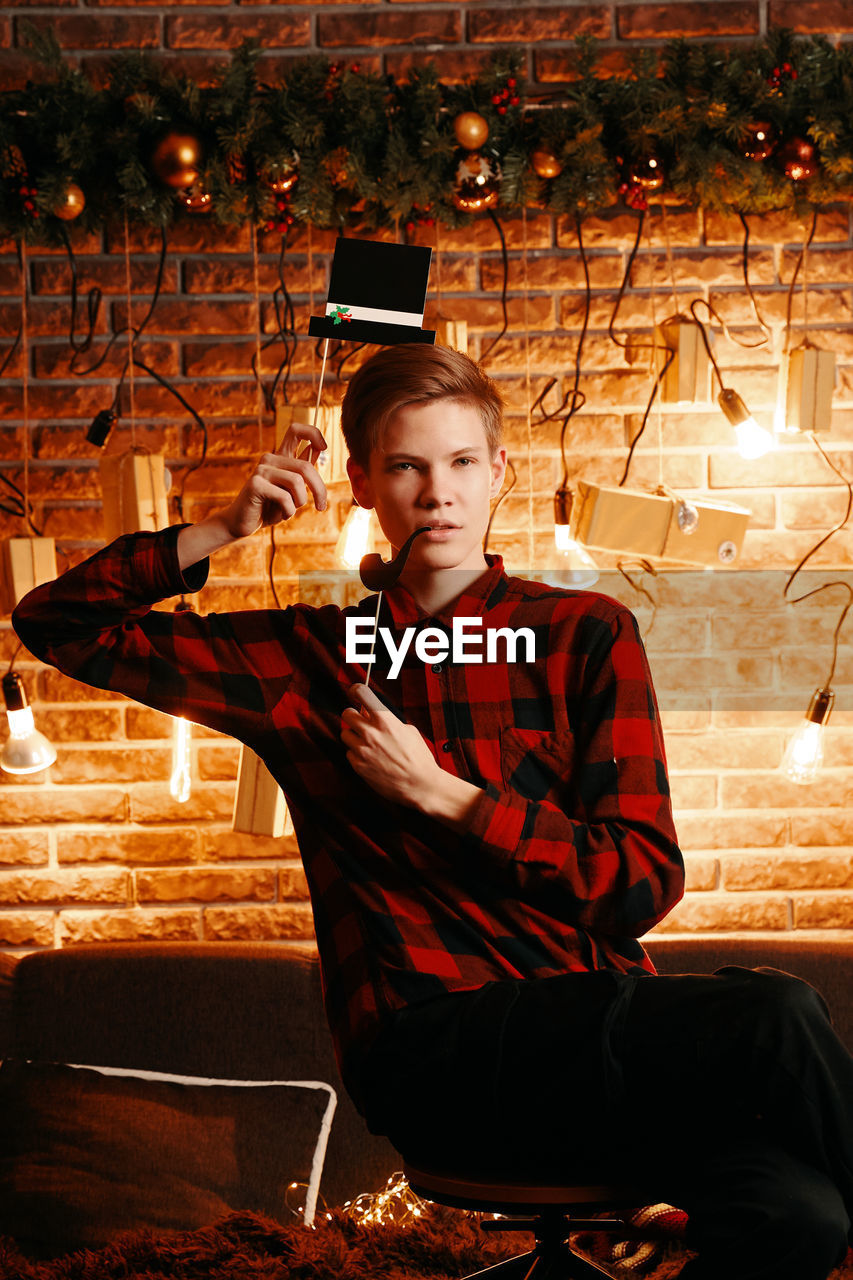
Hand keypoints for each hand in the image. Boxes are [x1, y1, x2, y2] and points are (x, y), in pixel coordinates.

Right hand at [220, 417, 329, 540]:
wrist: (245, 523)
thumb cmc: (270, 507)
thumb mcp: (292, 490)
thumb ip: (302, 472)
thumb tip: (317, 448)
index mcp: (280, 457)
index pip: (296, 430)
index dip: (314, 433)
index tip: (325, 447)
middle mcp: (271, 459)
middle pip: (306, 466)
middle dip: (319, 489)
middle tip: (321, 506)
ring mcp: (262, 470)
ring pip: (297, 482)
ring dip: (300, 502)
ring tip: (290, 510)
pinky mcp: (255, 484)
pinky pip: (285, 497)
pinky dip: (289, 511)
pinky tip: (282, 514)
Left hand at [341, 683, 439, 806]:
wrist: (420, 785)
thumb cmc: (418, 758)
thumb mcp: (410, 731)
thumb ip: (390, 721)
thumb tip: (376, 716)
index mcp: (385, 720)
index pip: (362, 693)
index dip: (356, 690)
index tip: (355, 692)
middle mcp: (370, 733)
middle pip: (346, 713)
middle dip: (353, 716)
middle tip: (360, 721)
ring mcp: (362, 749)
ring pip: (345, 734)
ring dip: (353, 735)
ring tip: (366, 742)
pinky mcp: (358, 765)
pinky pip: (349, 753)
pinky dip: (356, 753)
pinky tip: (369, 757)